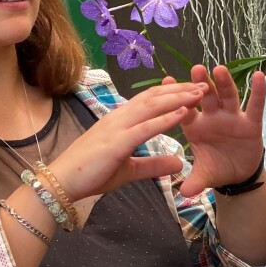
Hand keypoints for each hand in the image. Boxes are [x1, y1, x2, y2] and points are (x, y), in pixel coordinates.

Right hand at [48, 81, 205, 200]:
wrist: (61, 183)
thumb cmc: (90, 174)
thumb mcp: (129, 170)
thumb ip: (154, 165)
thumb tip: (179, 164)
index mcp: (120, 121)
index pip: (149, 100)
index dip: (172, 92)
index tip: (192, 89)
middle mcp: (119, 117)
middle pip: (154, 97)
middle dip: (181, 89)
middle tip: (204, 83)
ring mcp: (117, 127)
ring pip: (152, 106)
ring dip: (178, 98)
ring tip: (200, 92)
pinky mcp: (117, 142)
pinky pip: (146, 127)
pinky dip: (166, 119)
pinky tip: (184, 113)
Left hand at [169, 65, 265, 197]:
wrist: (237, 174)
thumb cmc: (216, 167)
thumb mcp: (205, 175)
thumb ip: (195, 181)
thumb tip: (184, 193)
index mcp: (196, 127)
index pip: (184, 110)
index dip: (175, 98)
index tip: (167, 80)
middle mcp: (212, 117)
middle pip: (205, 97)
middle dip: (201, 84)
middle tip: (195, 69)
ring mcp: (232, 117)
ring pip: (228, 97)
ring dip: (225, 83)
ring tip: (220, 69)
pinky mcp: (251, 122)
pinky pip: (255, 105)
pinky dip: (258, 92)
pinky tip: (259, 76)